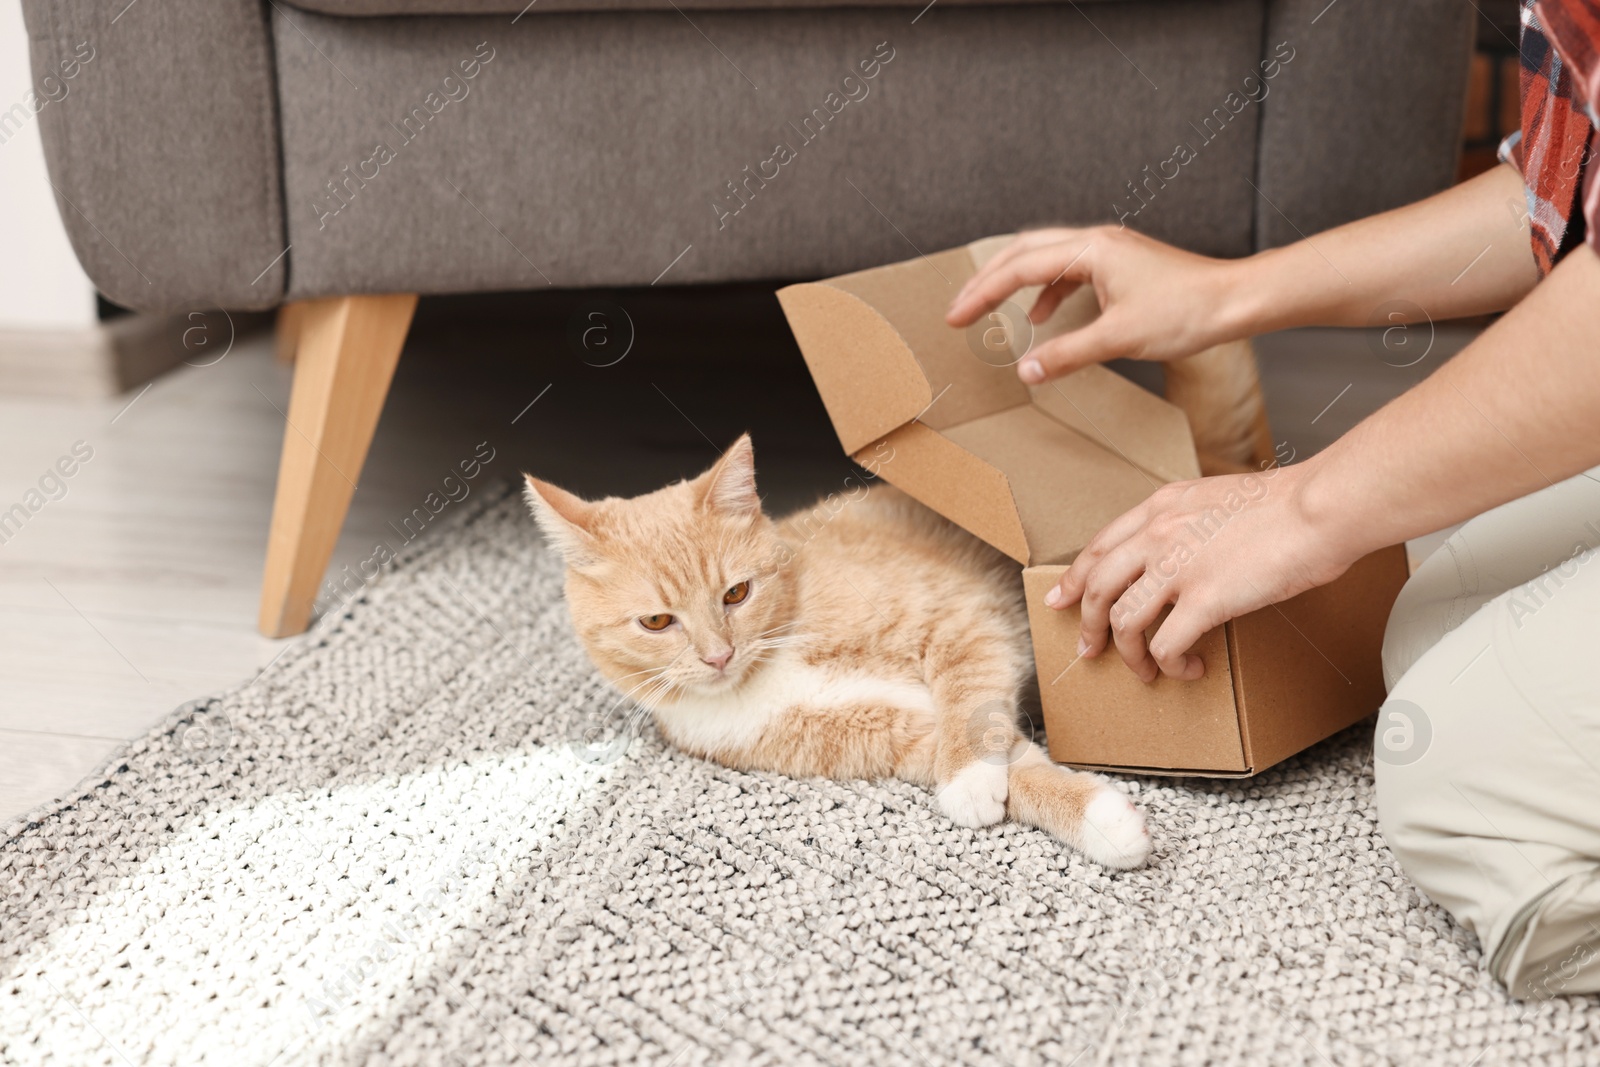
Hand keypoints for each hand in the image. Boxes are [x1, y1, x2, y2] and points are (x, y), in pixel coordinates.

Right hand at [945, 226, 1244, 383]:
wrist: (1235, 301)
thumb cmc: (1186, 313)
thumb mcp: (1119, 338)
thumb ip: (1066, 353)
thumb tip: (1025, 370)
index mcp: (1090, 249)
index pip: (1020, 267)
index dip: (982, 294)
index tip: (955, 317)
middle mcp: (1096, 241)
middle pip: (1024, 252)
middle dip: (988, 280)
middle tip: (959, 308)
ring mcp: (1110, 251)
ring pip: (1046, 258)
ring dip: (1014, 283)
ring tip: (989, 309)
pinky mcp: (1121, 265)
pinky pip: (1069, 271)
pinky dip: (1047, 291)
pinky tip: (1042, 315)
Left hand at [1044, 462, 1356, 681]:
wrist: (1319, 507)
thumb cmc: (1286, 505)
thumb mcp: (1217, 498)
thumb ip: (1189, 523)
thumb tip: (1183, 554)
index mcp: (1161, 507)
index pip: (1100, 546)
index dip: (1077, 578)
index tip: (1063, 599)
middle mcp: (1158, 533)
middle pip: (1099, 586)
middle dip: (1089, 624)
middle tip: (1089, 650)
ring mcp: (1177, 566)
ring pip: (1124, 621)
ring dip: (1130, 654)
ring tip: (1146, 671)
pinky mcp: (1204, 598)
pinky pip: (1164, 643)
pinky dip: (1170, 664)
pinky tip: (1186, 669)